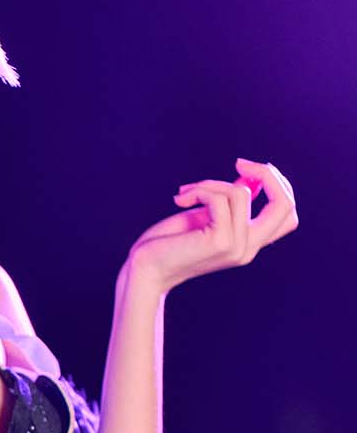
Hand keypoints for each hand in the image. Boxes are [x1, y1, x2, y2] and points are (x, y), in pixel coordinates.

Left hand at [126, 157, 298, 293]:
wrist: (144, 268)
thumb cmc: (168, 243)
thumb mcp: (205, 215)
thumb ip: (230, 201)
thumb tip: (252, 177)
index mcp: (248, 244)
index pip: (288, 214)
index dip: (279, 185)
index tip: (250, 169)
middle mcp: (248, 249)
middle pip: (285, 205)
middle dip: (268, 174)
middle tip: (240, 163)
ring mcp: (236, 247)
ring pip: (241, 194)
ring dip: (210, 183)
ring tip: (186, 193)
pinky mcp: (220, 241)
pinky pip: (220, 199)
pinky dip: (199, 190)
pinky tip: (180, 199)